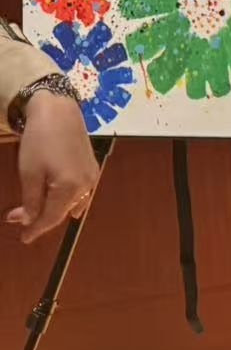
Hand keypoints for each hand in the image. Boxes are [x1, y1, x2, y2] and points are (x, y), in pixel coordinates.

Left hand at [8, 94, 99, 244]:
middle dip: (41, 218)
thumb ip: (31, 200)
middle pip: (63, 212)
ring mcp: (91, 177)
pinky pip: (80, 192)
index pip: (51, 217)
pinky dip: (67, 199)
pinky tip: (59, 199)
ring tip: (36, 211)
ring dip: (54, 209)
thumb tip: (29, 220)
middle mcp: (86, 186)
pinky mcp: (92, 168)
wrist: (59, 111)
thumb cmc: (40, 140)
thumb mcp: (29, 172)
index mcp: (69, 188)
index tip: (23, 238)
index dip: (36, 229)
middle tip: (19, 220)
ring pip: (72, 203)